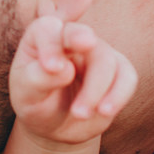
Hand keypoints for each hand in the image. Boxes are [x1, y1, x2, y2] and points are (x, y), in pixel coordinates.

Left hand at [8, 15, 136, 144]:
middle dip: (83, 56)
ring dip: (95, 89)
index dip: (50, 45)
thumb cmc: (35, 103)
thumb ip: (38, 78)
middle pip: (82, 37)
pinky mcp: (117, 71)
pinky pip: (127, 76)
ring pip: (107, 60)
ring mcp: (97, 52)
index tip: (51, 67)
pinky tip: (104, 112)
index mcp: (42, 37)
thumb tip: (65, 69)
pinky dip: (118, 95)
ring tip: (79, 114)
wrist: (55, 124)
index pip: (47, 28)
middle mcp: (71, 38)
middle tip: (71, 73)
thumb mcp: (26, 95)